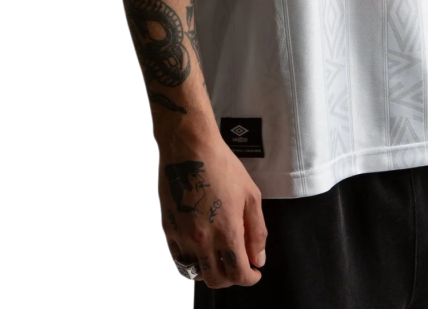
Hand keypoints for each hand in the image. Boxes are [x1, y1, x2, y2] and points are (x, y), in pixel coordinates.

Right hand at [159, 131, 266, 288]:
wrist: (190, 147)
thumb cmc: (221, 165)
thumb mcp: (250, 194)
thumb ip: (257, 230)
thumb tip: (258, 258)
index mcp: (227, 231)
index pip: (237, 274)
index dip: (250, 278)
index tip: (254, 273)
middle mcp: (203, 239)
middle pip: (216, 279)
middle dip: (231, 278)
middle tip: (238, 266)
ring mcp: (183, 236)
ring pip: (196, 273)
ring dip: (210, 272)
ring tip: (219, 257)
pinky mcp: (169, 229)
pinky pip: (180, 259)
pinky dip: (192, 262)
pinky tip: (201, 250)